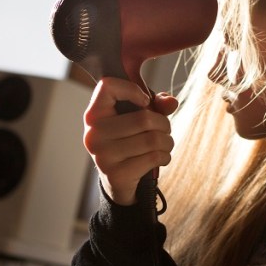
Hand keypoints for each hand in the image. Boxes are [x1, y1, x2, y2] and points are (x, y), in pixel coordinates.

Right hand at [82, 77, 178, 205]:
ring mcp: (103, 156)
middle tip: (165, 130)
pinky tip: (162, 157)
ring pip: (152, 139)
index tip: (145, 101)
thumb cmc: (129, 139)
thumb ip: (157, 104)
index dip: (132, 89)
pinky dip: (165, 156)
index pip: (108, 86)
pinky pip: (153, 158)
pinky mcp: (116, 174)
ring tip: (165, 144)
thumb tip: (171, 102)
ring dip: (167, 142)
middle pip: (144, 118)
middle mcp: (93, 134)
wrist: (118, 180)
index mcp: (94, 115)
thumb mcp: (139, 117)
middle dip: (164, 124)